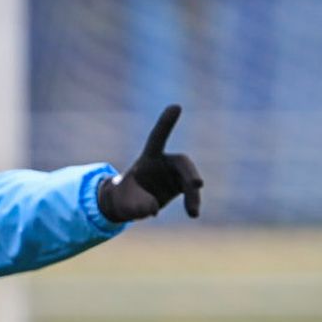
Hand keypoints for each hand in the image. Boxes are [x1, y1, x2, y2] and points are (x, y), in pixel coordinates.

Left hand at [97, 104, 203, 221]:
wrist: (129, 204)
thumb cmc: (124, 199)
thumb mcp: (124, 204)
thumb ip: (137, 206)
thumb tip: (153, 209)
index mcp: (148, 158)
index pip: (158, 138)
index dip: (166, 123)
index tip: (176, 107)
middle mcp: (164, 162)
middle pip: (181, 162)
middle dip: (190, 172)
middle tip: (197, 184)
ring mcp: (175, 174)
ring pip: (190, 179)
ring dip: (193, 194)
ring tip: (193, 213)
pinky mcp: (182, 185)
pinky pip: (192, 192)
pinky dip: (193, 202)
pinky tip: (192, 214)